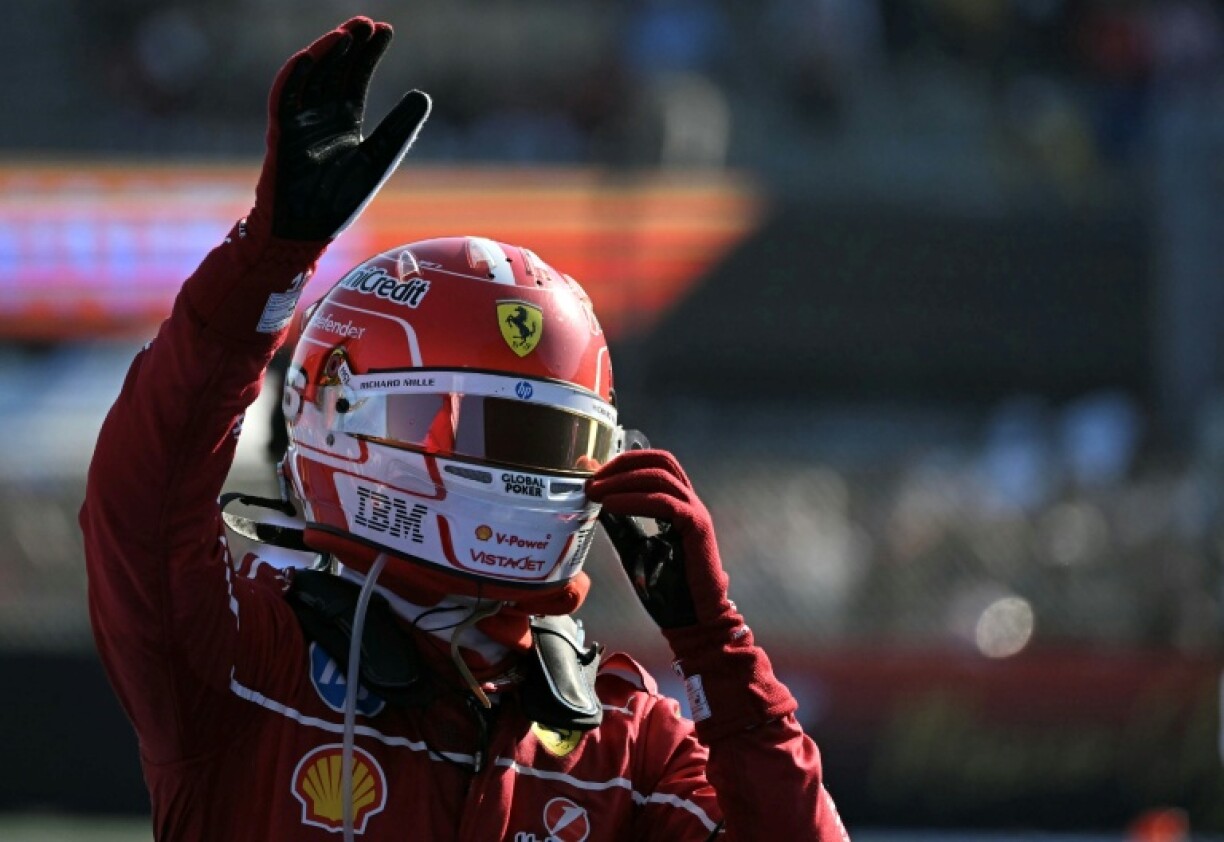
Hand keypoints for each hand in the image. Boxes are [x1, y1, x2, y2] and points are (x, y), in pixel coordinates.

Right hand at [251, 17, 430, 241]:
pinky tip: (309, 58)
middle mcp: (320, 115)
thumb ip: (399, 129)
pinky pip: (283, 101)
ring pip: (310, 78)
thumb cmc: (339, 199)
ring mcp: (299, 122)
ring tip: (345, 35)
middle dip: (349, 46)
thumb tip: (423, 95)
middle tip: (367, 23)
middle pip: (334, 71)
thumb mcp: (379, 159)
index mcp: (344, 120)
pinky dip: (293, 79)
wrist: (307, 231)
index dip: (369, 54)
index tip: (385, 30)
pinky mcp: (282, 135)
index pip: (356, 77)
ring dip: (326, 55)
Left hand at [587, 450, 731, 630]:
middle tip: (593, 476)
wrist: (692, 616)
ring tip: (595, 491)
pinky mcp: (696, 527)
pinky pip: (663, 502)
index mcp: (677, 503)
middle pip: (660, 461)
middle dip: (623, 463)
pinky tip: (610, 506)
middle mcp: (689, 501)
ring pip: (660, 477)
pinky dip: (633, 501)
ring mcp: (695, 512)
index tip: (593, 469)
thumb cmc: (667, 586)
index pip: (655, 464)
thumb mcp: (635, 548)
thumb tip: (596, 505)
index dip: (625, 461)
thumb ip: (620, 526)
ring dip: (622, 480)